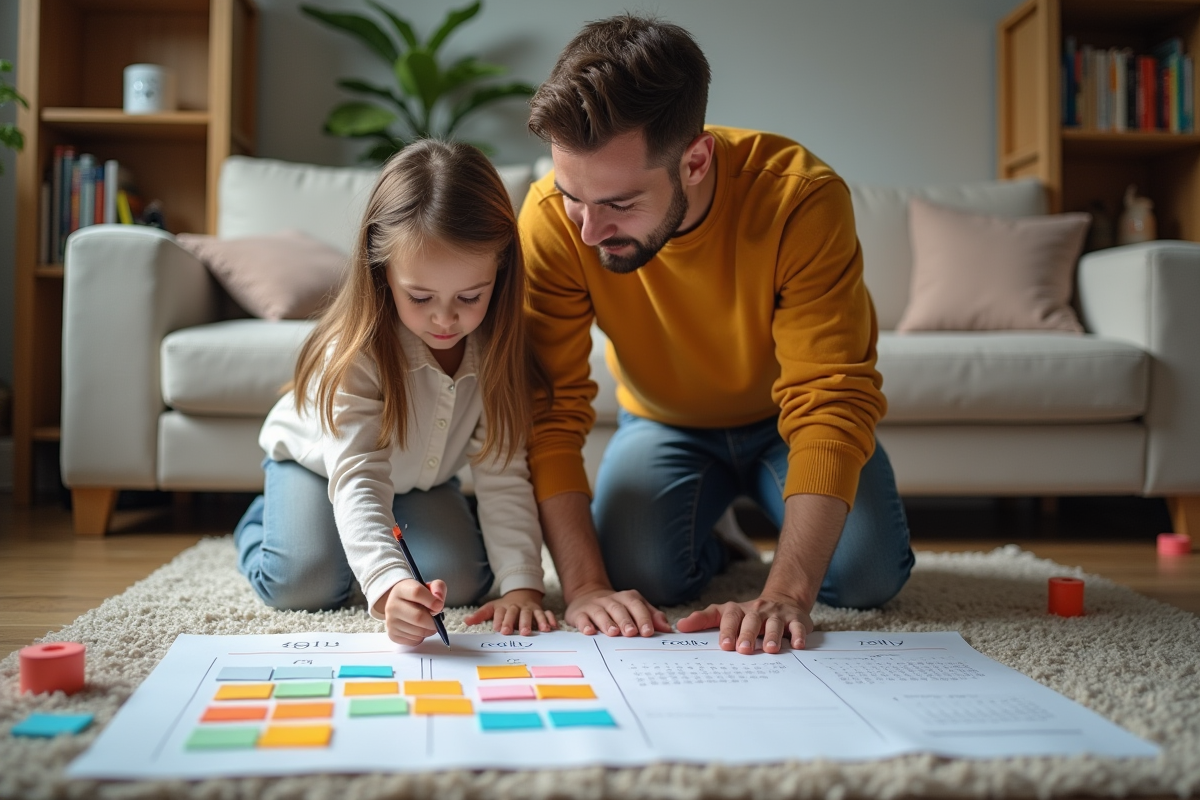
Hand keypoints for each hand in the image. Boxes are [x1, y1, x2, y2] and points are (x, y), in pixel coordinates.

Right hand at [376, 578, 446, 646]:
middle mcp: (392, 605)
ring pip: (418, 632)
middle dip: (433, 621)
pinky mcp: (393, 635)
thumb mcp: (429, 586)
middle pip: (418, 617)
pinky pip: (414, 641)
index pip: (416, 592)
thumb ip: (438, 588)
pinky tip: (419, 629)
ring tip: (428, 624)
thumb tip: (439, 602)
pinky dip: (422, 637)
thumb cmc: (417, 596)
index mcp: (401, 589)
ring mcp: (391, 621)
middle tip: (437, 621)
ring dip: (429, 630)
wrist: (399, 604)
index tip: (439, 606)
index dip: (432, 600)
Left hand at [463, 588, 556, 634]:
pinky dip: (550, 619)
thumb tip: (465, 621)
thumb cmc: (505, 607)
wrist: (521, 594)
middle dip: (520, 622)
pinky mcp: (540, 609)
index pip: (502, 613)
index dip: (501, 620)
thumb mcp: (491, 608)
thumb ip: (479, 616)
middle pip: (518, 613)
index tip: (500, 630)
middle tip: (521, 632)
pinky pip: (546, 613)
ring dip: (537, 621)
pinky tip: (553, 627)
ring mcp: (530, 608)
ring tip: (541, 630)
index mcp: (505, 607)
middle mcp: (518, 607)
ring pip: (533, 613)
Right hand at [565, 588, 671, 637]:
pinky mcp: (579, 613)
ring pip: (601, 613)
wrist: (587, 595)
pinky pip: (581, 618)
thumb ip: (652, 616)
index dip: (643, 618)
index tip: (648, 632)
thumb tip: (667, 629)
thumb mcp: (635, 607)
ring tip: (613, 633)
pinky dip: (585, 624)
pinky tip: (589, 632)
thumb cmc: (617, 608)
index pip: (636, 605)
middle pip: (619, 608)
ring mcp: (594, 606)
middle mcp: (610, 600)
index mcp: (627, 598)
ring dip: (607, 622)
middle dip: (626, 621)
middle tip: (631, 633)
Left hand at [675, 593, 812, 653]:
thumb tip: (680, 625)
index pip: (729, 617)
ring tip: (770, 650)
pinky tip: (797, 645)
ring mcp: (777, 615)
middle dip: (747, 635)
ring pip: (774, 623)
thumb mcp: (726, 614)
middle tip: (742, 650)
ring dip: (772, 636)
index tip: (723, 645)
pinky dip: (798, 635)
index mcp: (738, 611)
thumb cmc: (750, 615)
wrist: (784, 600)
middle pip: (751, 620)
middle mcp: (757, 611)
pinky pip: (797, 626)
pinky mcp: (795, 619)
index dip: (726, 630)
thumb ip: (704, 619)